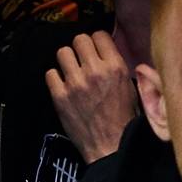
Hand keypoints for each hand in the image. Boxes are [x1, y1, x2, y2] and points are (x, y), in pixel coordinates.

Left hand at [45, 31, 140, 162]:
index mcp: (115, 67)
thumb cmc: (124, 119)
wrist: (110, 147)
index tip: (97, 50)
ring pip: (62, 52)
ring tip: (72, 71)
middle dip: (81, 48)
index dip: (97, 42)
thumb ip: (118, 66)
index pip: (99, 35)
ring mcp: (75, 83)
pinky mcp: (60, 96)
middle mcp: (94, 71)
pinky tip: (63, 85)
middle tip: (83, 59)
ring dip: (67, 60)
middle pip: (79, 40)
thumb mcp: (130, 88)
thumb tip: (107, 52)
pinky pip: (50, 73)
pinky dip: (56, 78)